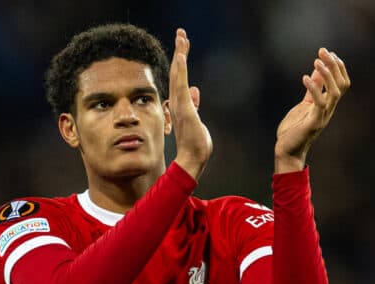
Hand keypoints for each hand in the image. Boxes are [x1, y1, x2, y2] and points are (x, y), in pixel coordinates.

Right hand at [170, 28, 212, 180]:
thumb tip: (195, 91)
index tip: (183, 45)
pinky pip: (180, 85)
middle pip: (177, 71)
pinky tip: (181, 55)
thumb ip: (194, 104)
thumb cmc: (195, 144)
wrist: (192, 158)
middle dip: (179, 51)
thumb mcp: (197, 120)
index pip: (180, 77)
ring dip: (179, 54)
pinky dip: (180, 69)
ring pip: (177, 74)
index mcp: (181, 103)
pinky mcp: (185, 108)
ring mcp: (180, 104)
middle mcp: (177, 101)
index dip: (180, 61)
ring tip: (181, 36)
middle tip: (181, 33)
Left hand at [275, 48, 350, 172]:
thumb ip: (313, 89)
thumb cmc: (294, 128)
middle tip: (323, 51)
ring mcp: (322, 116)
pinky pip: (319, 103)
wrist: (286, 150)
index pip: (342, 82)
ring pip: (334, 92)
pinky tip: (304, 77)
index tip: (328, 52)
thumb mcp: (304, 103)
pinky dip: (314, 88)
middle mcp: (329, 109)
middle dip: (334, 65)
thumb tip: (317, 69)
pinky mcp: (313, 123)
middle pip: (342, 84)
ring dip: (327, 74)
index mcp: (328, 104)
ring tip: (316, 60)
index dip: (338, 66)